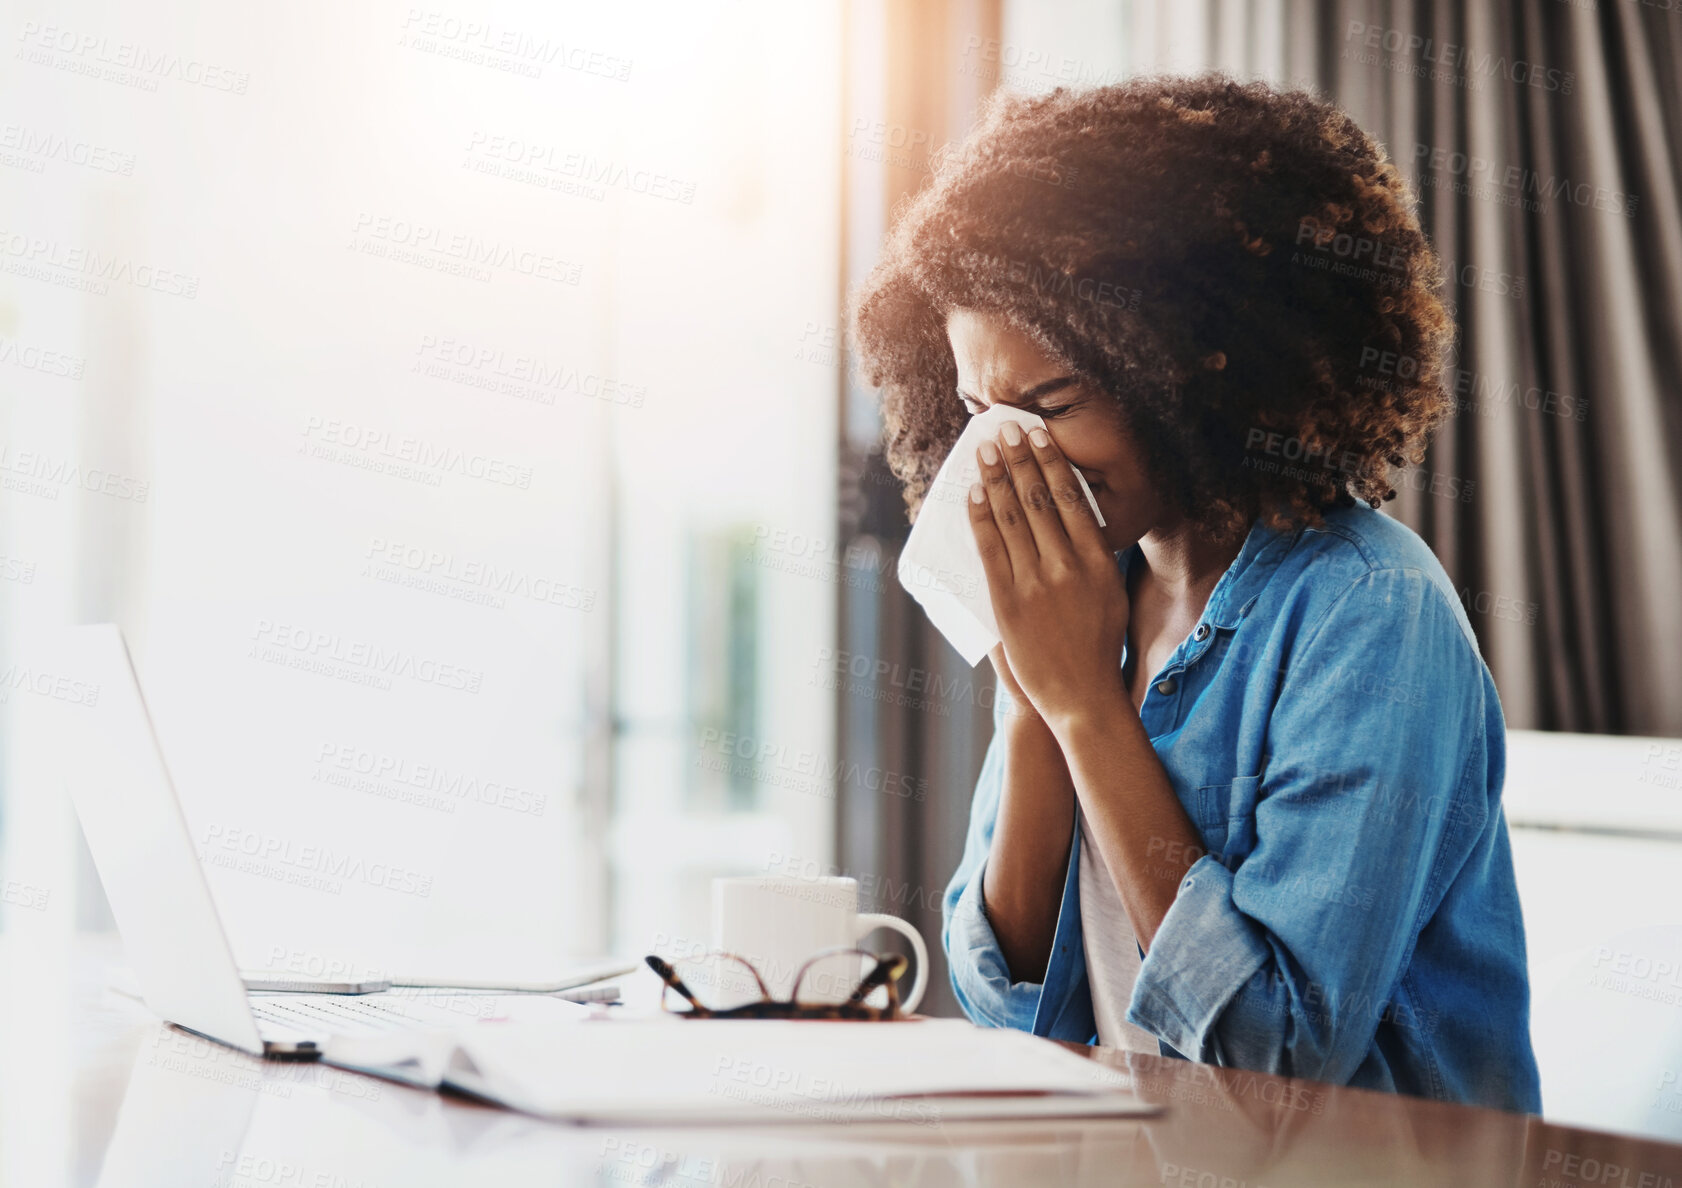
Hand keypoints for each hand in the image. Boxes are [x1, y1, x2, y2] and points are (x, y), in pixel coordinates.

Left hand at [968, 422, 1130, 731]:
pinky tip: (974, 495)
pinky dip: (981, 519)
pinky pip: (991, 551)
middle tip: (1004, 430)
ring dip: (996, 480)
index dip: (1051, 463)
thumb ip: (1094, 557)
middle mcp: (1067, 566)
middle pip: (1039, 501)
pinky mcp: (1009, 604)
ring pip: (1012, 519)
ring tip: (985, 452)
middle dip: (1019, 460)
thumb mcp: (1111, 594)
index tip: (1038, 437)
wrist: (1081, 696)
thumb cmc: (1099, 646)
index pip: (1072, 499)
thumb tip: (1077, 519)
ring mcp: (1036, 584)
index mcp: (1098, 561)